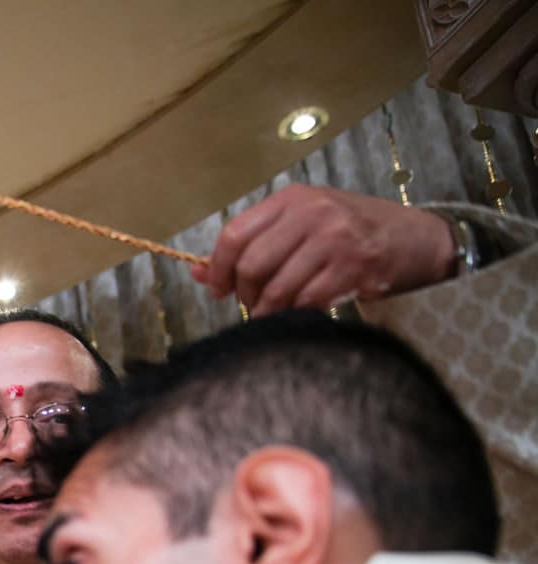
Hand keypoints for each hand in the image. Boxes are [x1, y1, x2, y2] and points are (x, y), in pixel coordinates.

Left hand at [196, 186, 455, 313]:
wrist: (417, 238)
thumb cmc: (351, 232)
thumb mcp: (302, 225)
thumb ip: (253, 244)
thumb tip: (197, 273)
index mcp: (292, 199)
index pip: (234, 234)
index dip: (217, 268)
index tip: (217, 289)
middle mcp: (312, 213)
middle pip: (251, 265)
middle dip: (244, 294)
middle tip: (250, 303)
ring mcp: (335, 239)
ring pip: (277, 288)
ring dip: (268, 310)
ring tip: (273, 312)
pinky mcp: (354, 266)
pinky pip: (306, 301)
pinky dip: (295, 313)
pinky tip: (299, 311)